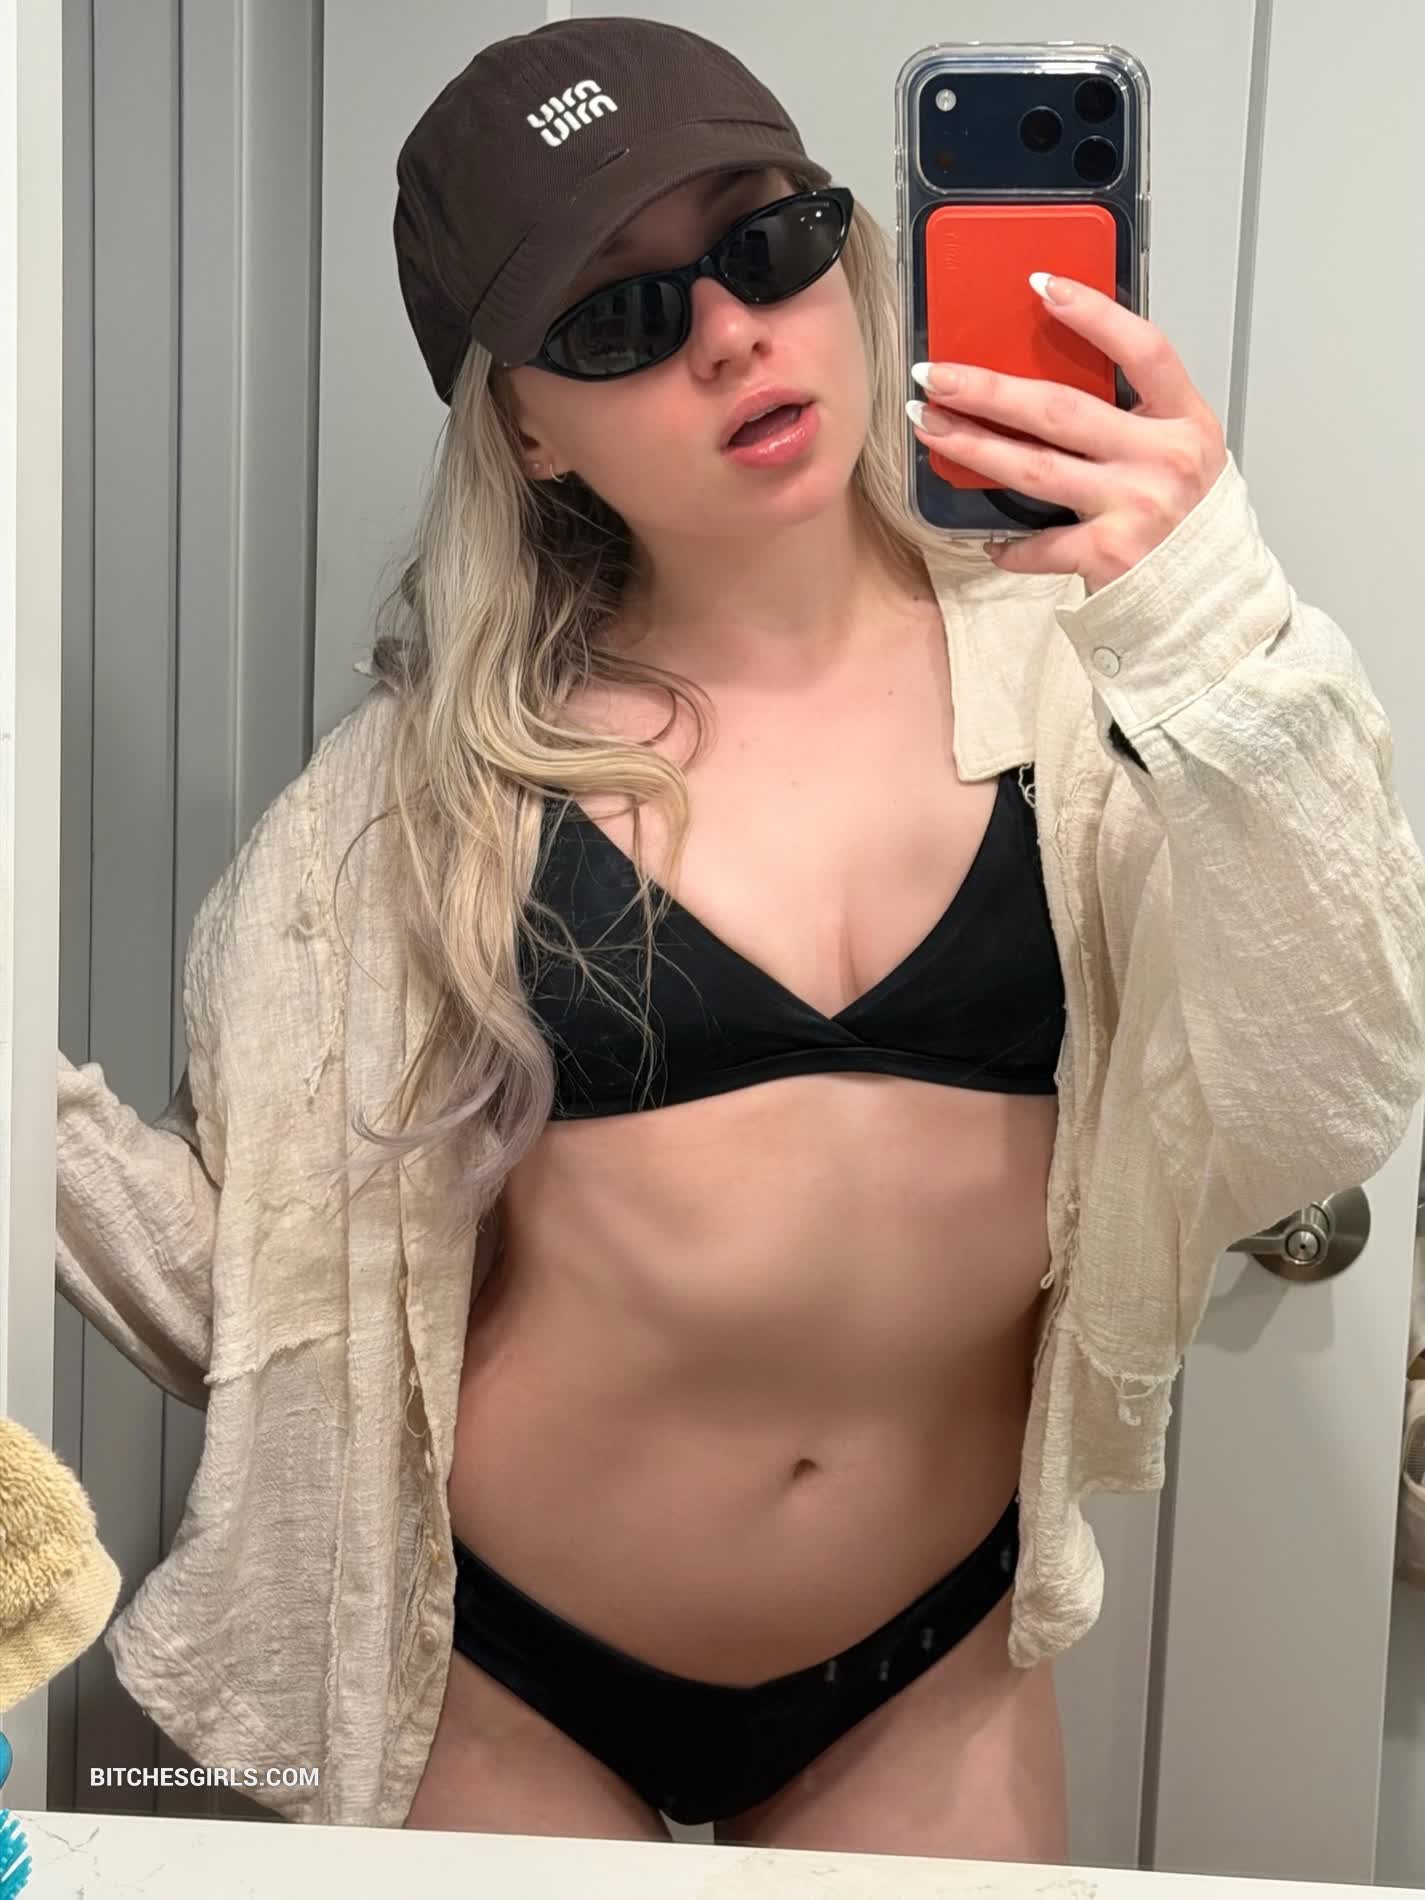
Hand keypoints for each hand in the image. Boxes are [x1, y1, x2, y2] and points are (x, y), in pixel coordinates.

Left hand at [907, 273, 1227, 593]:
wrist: (1212, 596)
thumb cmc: (1192, 521)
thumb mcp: (1183, 451)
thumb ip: (1140, 415)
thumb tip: (1065, 372)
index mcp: (1185, 420)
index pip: (1143, 349)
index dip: (1095, 314)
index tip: (1042, 286)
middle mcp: (1162, 459)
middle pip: (1061, 409)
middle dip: (989, 388)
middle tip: (937, 374)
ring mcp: (1134, 506)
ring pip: (1035, 468)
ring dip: (974, 445)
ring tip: (930, 426)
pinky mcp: (1109, 555)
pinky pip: (1041, 544)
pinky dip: (1010, 545)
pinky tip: (987, 540)